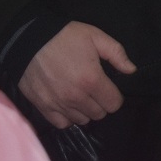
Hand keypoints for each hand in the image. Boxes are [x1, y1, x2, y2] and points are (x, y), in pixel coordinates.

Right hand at [18, 22, 136, 128]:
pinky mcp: (43, 107)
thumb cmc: (64, 36)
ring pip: (82, 120)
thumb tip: (131, 70)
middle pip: (99, 114)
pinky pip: (62, 123)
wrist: (29, 40)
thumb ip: (117, 53)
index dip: (114, 95)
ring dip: (84, 110)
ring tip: (79, 94)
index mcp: (92, 80)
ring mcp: (59, 104)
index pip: (114, 104)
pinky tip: (66, 103)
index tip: (108, 87)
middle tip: (93, 88)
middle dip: (100, 102)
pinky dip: (67, 116)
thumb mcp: (95, 36)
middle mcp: (76, 97)